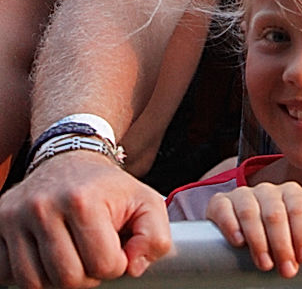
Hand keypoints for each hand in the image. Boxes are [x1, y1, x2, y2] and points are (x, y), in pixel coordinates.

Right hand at [0, 152, 171, 288]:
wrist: (69, 156)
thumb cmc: (107, 186)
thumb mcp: (145, 199)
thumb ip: (155, 236)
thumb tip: (134, 267)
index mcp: (82, 200)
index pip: (103, 265)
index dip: (115, 263)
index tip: (114, 246)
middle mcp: (44, 206)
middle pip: (68, 279)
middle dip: (86, 274)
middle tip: (91, 252)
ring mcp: (17, 216)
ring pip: (36, 283)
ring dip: (57, 277)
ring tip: (70, 253)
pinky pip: (10, 274)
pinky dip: (30, 272)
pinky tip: (44, 253)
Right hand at [206, 181, 301, 278]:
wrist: (249, 237)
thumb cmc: (283, 235)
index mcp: (290, 193)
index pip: (299, 206)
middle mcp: (267, 190)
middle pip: (275, 212)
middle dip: (282, 243)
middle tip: (287, 270)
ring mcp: (242, 195)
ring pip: (250, 211)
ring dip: (258, 239)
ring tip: (265, 264)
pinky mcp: (220, 203)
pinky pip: (223, 209)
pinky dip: (230, 224)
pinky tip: (238, 242)